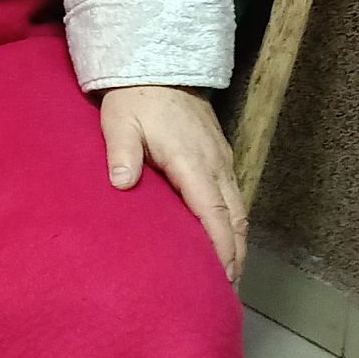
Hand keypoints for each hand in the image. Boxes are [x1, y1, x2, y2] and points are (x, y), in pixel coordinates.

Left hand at [100, 85, 248, 284]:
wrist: (159, 65)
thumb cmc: (135, 98)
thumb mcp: (120, 122)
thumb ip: (122, 153)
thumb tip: (122, 184)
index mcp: (192, 162)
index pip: (214, 213)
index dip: (221, 248)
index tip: (223, 278)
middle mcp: (215, 165)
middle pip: (235, 219)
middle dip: (235, 255)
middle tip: (228, 292)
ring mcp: (221, 161)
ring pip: (238, 210)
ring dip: (237, 243)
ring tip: (230, 277)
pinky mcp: (219, 157)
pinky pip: (233, 198)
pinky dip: (233, 225)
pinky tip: (225, 241)